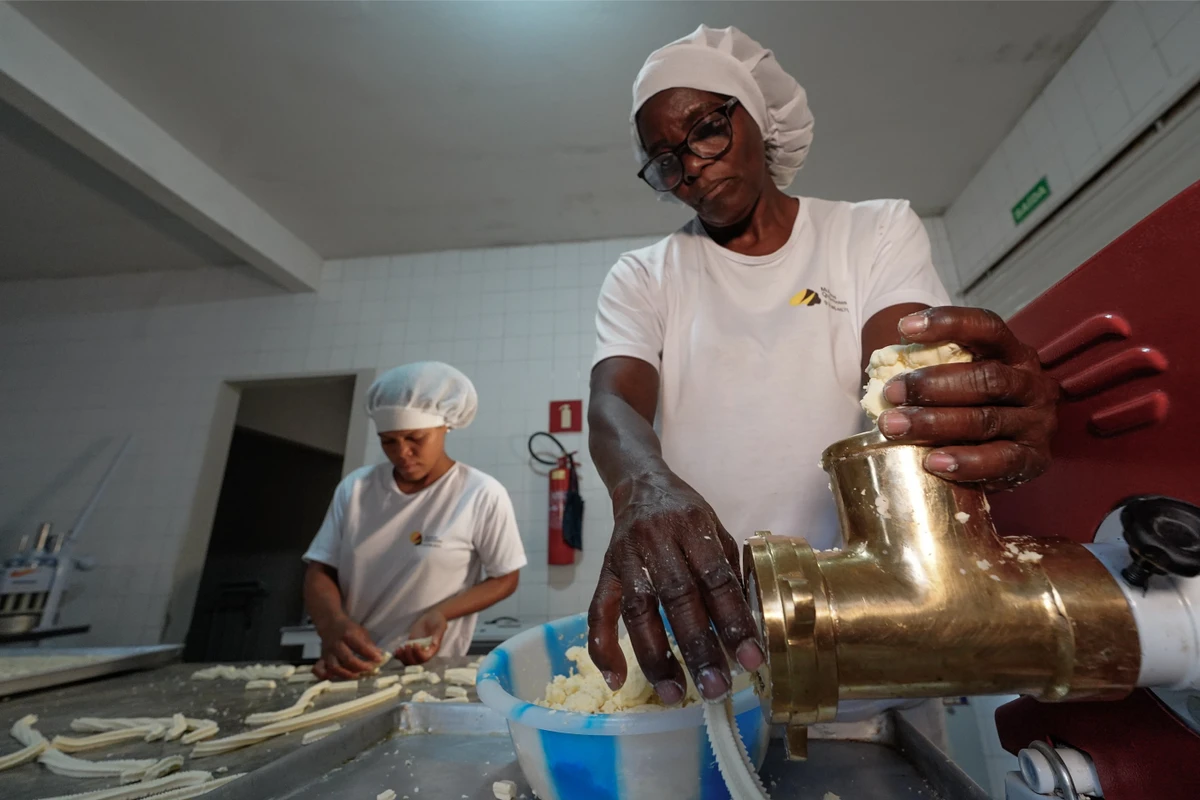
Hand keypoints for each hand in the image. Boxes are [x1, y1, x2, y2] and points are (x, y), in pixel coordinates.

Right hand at [313, 615, 382, 679]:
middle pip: (347, 659)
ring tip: (358, 676)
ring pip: (335, 667)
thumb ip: (369, 644)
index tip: (379, 659)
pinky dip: (325, 676)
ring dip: (347, 674)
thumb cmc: (348, 629)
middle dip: (360, 666)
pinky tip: (334, 678)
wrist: (330, 624)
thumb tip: (379, 655)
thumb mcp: (361, 631)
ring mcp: (328, 653)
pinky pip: (319, 670)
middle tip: (370, 669)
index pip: (360, 646)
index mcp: (347, 635)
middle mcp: (336, 644)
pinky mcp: (322, 659)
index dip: (370, 654)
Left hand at [394, 608, 446, 665]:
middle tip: (407, 645)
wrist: (431, 617)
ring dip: (403, 657)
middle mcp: (425, 652)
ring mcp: (416, 650)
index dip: (418, 653)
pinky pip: (403, 656)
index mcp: (433, 649)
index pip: (425, 658)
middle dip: (409, 656)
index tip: (416, 644)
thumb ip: (438, 634)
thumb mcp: (440, 626)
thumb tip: (434, 643)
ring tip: (400, 649)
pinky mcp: (410, 647)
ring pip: (408, 661)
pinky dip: (399, 656)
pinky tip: (397, 650)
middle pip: (415, 662)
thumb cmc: (437, 621)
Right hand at [587, 471, 764, 704]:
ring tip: (672, 693)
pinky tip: (616, 679)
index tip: (751, 658)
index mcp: (693, 526)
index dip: (734, 620)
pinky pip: (598, 611)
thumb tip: (751, 626)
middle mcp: (657, 539)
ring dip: (654, 656)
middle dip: (697, 647)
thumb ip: (729, 570)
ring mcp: (626, 556)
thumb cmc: (686, 514)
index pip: (716, 579)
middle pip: (677, 598)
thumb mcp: (716, 528)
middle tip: (714, 688)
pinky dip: (603, 647)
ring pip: (638, 609)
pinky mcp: (604, 570)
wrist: (640, 483)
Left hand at [876, 307, 1059, 490]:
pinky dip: (965, 462)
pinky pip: (1001, 461)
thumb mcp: (955, 380)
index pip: (986, 328)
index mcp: (1013, 354)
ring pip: (987, 420)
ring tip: (895, 428)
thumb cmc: (968, 407)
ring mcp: (1037, 423)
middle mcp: (1032, 385)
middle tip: (891, 392)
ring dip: (936, 424)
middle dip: (933, 386)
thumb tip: (883, 366)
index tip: (905, 327)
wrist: (1002, 454)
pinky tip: (933, 462)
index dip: (948, 323)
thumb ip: (931, 368)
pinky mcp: (1035, 459)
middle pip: (987, 379)